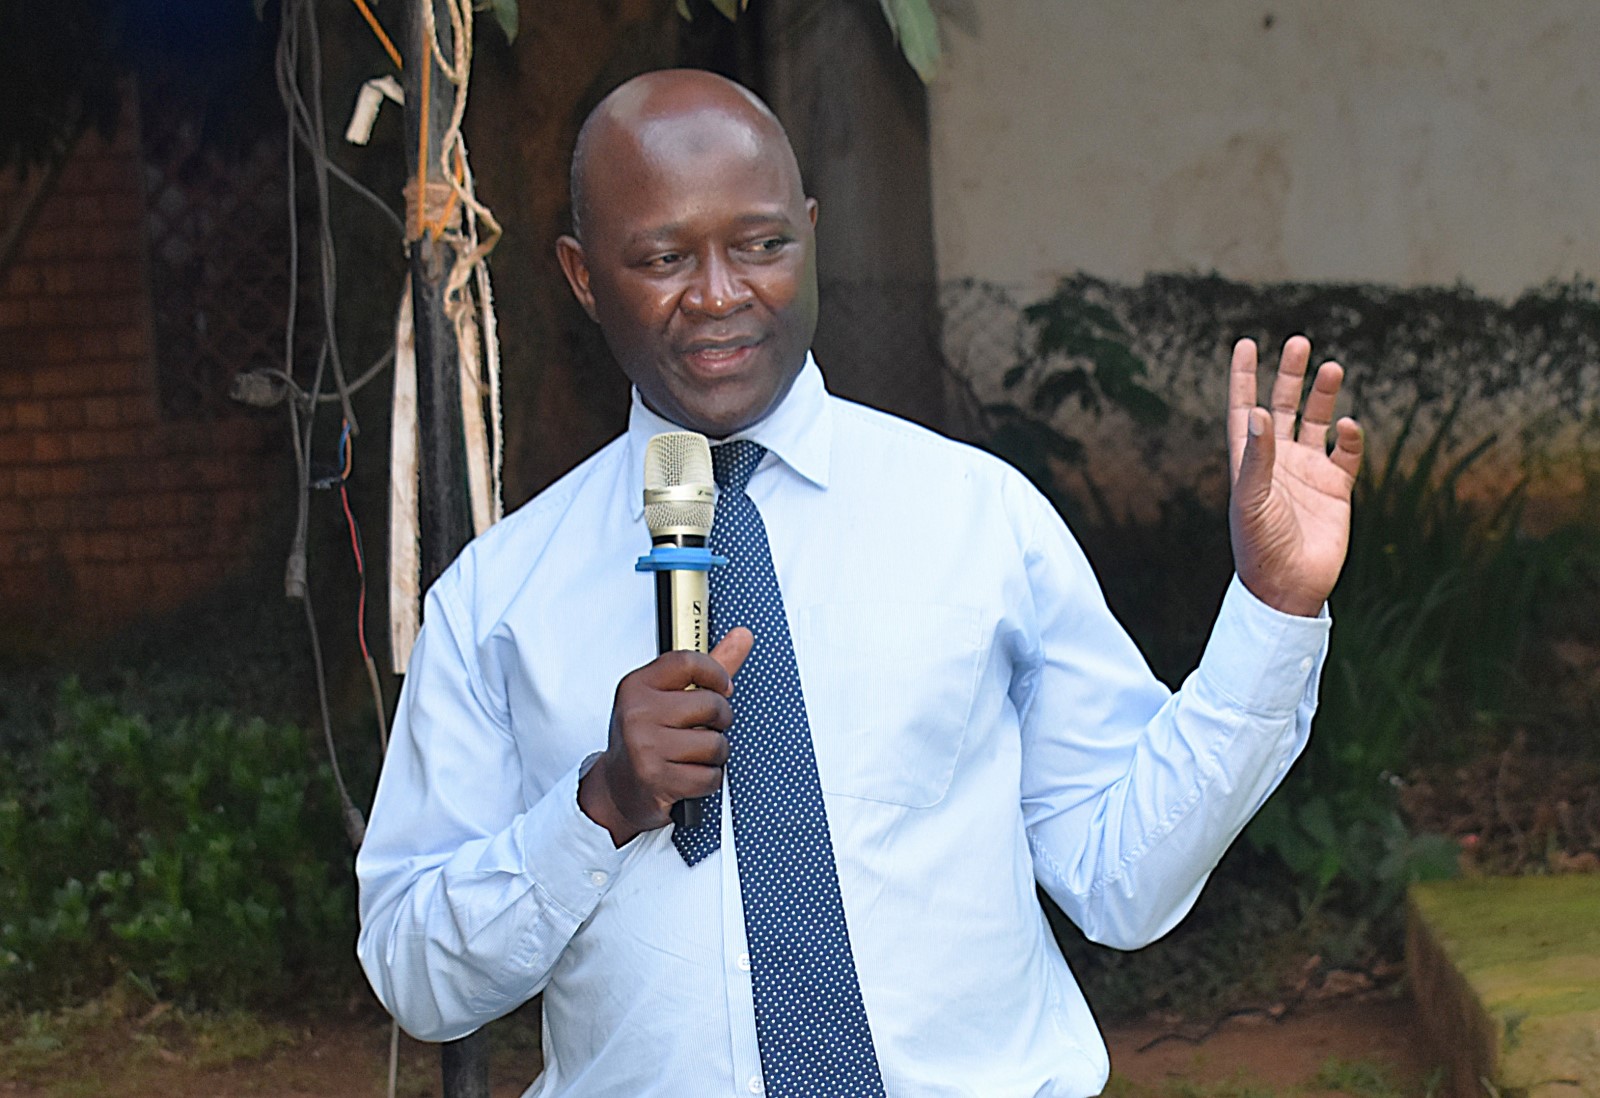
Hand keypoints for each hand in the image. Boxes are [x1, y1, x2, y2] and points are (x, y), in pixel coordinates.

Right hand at [578, 628, 753, 845]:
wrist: (618, 788)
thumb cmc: (647, 738)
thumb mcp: (667, 698)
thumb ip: (707, 668)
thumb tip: (742, 636)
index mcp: (638, 686)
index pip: (689, 662)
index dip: (716, 675)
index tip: (722, 688)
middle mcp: (637, 712)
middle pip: (711, 705)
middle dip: (719, 721)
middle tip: (703, 729)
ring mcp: (644, 746)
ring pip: (715, 743)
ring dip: (715, 755)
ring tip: (693, 756)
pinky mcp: (656, 778)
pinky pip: (709, 776)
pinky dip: (708, 780)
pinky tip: (688, 776)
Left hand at [1228, 336, 1362, 616]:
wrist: (1289, 587)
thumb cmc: (1259, 546)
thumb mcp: (1252, 500)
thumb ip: (1257, 457)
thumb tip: (1259, 410)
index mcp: (1249, 461)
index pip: (1243, 409)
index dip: (1243, 378)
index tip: (1245, 344)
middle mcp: (1278, 461)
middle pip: (1283, 406)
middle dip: (1290, 376)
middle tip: (1299, 342)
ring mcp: (1308, 473)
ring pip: (1316, 422)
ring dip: (1323, 396)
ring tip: (1330, 367)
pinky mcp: (1336, 489)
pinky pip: (1347, 453)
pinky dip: (1351, 437)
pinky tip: (1348, 426)